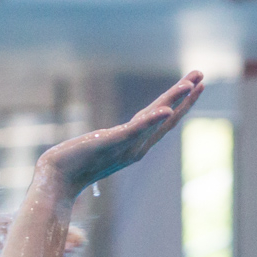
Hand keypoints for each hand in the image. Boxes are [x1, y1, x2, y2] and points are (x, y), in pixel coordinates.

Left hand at [36, 71, 203, 200]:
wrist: (55, 179)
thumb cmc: (71, 165)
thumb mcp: (98, 148)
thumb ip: (111, 142)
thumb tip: (114, 137)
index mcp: (134, 146)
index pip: (162, 122)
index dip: (179, 104)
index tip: (193, 85)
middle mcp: (135, 148)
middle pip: (167, 119)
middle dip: (185, 98)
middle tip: (201, 77)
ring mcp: (126, 146)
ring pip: (157, 121)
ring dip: (176, 101)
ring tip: (193, 83)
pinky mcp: (112, 143)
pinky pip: (136, 130)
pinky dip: (151, 121)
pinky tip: (164, 110)